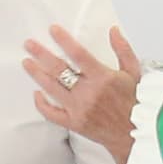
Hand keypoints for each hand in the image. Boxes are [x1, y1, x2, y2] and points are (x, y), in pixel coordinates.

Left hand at [24, 23, 142, 163]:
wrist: (135, 133)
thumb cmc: (134, 102)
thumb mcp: (134, 72)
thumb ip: (123, 50)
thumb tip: (113, 31)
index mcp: (103, 78)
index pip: (78, 54)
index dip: (64, 40)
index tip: (53, 30)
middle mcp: (88, 93)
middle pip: (59, 69)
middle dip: (41, 54)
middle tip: (29, 44)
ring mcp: (79, 109)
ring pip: (51, 88)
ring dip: (37, 74)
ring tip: (27, 62)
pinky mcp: (74, 123)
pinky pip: (51, 114)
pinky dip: (41, 104)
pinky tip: (36, 94)